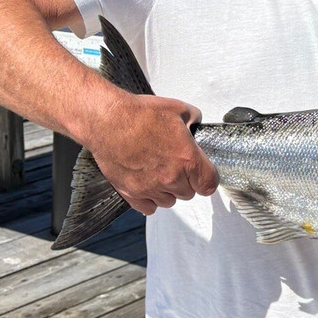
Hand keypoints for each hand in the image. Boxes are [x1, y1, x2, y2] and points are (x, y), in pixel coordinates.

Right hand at [85, 93, 218, 215]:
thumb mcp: (179, 109)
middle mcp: (171, 178)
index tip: (203, 174)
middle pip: (189, 193)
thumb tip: (195, 125)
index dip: (208, 179)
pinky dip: (150, 200)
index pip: (209, 184)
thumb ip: (194, 120)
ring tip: (160, 173)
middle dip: (187, 181)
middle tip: (177, 166)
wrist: (108, 121)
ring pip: (169, 201)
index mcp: (187, 160)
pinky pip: (148, 208)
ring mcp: (150, 188)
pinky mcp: (131, 193)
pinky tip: (148, 185)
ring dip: (168, 191)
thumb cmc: (140, 114)